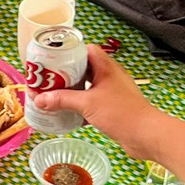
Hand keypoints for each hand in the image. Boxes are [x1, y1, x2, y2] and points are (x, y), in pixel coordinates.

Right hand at [32, 46, 156, 149]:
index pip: (87, 50)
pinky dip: (80, 106)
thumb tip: (39, 99)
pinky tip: (68, 113)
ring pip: (88, 86)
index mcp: (106, 67)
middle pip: (85, 68)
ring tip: (54, 95)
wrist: (145, 135)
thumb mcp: (87, 104)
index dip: (70, 52)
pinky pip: (92, 102)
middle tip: (49, 79)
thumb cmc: (121, 113)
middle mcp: (110, 76)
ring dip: (73, 91)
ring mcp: (113, 92)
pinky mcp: (113, 107)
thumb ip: (62, 100)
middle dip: (66, 74)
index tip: (54, 59)